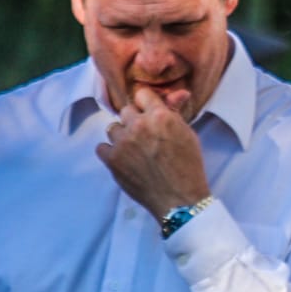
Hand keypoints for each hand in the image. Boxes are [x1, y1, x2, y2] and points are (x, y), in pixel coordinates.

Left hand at [96, 85, 210, 221]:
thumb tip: (179, 92)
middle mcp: (139, 125)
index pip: (143, 95)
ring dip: (122, 136)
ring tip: (134, 150)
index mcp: (160, 116)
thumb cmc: (188, 167)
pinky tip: (123, 159)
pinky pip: (102, 147)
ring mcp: (123, 142)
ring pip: (113, 128)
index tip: (149, 113)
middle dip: (135, 121)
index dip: (147, 104)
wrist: (178, 198)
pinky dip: (110, 152)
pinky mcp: (112, 160)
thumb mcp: (188, 135)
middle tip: (144, 136)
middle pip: (126, 111)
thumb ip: (176, 113)